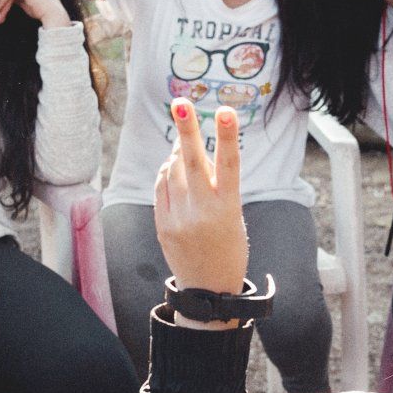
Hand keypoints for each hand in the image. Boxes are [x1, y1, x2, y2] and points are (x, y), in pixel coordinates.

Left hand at [154, 101, 247, 322]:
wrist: (208, 290)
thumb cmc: (228, 245)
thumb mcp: (232, 215)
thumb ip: (213, 185)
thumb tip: (187, 151)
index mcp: (228, 208)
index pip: (229, 165)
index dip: (227, 136)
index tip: (225, 111)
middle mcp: (203, 211)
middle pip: (191, 163)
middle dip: (186, 130)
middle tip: (180, 103)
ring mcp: (180, 218)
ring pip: (172, 171)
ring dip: (177, 153)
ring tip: (183, 145)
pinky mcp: (162, 225)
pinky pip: (161, 187)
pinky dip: (166, 173)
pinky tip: (172, 169)